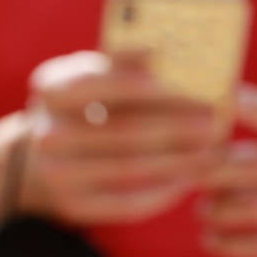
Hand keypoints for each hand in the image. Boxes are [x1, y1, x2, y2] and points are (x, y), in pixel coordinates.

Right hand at [23, 50, 224, 223]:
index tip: (179, 79)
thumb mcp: (91, 78)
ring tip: (213, 151)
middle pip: (120, 129)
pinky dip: (163, 190)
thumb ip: (123, 64)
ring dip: (178, 160)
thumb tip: (166, 50)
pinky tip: (190, 178)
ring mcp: (56, 172)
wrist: (43, 159)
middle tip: (214, 120)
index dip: (134, 81)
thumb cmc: (85, 108)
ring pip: (129, 167)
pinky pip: (127, 201)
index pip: (93, 82)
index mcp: (49, 90)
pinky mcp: (73, 205)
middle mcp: (46, 132)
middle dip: (174, 125)